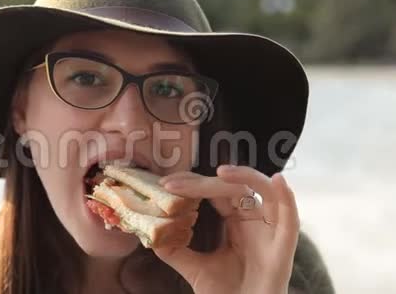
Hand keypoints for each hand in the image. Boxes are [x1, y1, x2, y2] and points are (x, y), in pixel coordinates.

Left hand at [153, 165, 299, 293]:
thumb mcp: (195, 269)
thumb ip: (175, 250)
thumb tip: (150, 232)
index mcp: (236, 222)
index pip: (214, 192)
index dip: (192, 184)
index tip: (166, 184)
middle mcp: (254, 220)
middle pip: (232, 188)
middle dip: (202, 182)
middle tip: (174, 183)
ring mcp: (270, 230)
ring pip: (263, 190)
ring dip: (244, 176)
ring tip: (221, 172)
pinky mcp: (284, 245)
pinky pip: (290, 215)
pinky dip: (286, 195)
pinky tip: (277, 180)